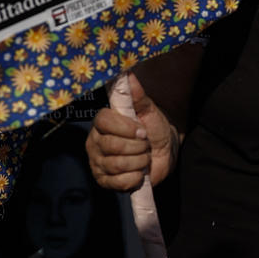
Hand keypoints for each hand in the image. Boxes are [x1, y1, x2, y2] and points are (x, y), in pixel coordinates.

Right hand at [87, 74, 174, 190]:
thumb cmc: (153, 128)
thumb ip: (137, 95)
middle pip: (111, 145)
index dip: (125, 128)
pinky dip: (134, 178)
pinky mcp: (104, 180)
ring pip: (116, 164)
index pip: (103, 121)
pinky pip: (117, 182)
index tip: (142, 131)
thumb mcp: (149, 110)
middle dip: (137, 147)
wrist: (163, 151)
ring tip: (144, 158)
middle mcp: (95, 141)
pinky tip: (139, 173)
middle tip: (146, 145)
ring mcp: (97, 162)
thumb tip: (129, 74)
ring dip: (139, 162)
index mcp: (102, 122)